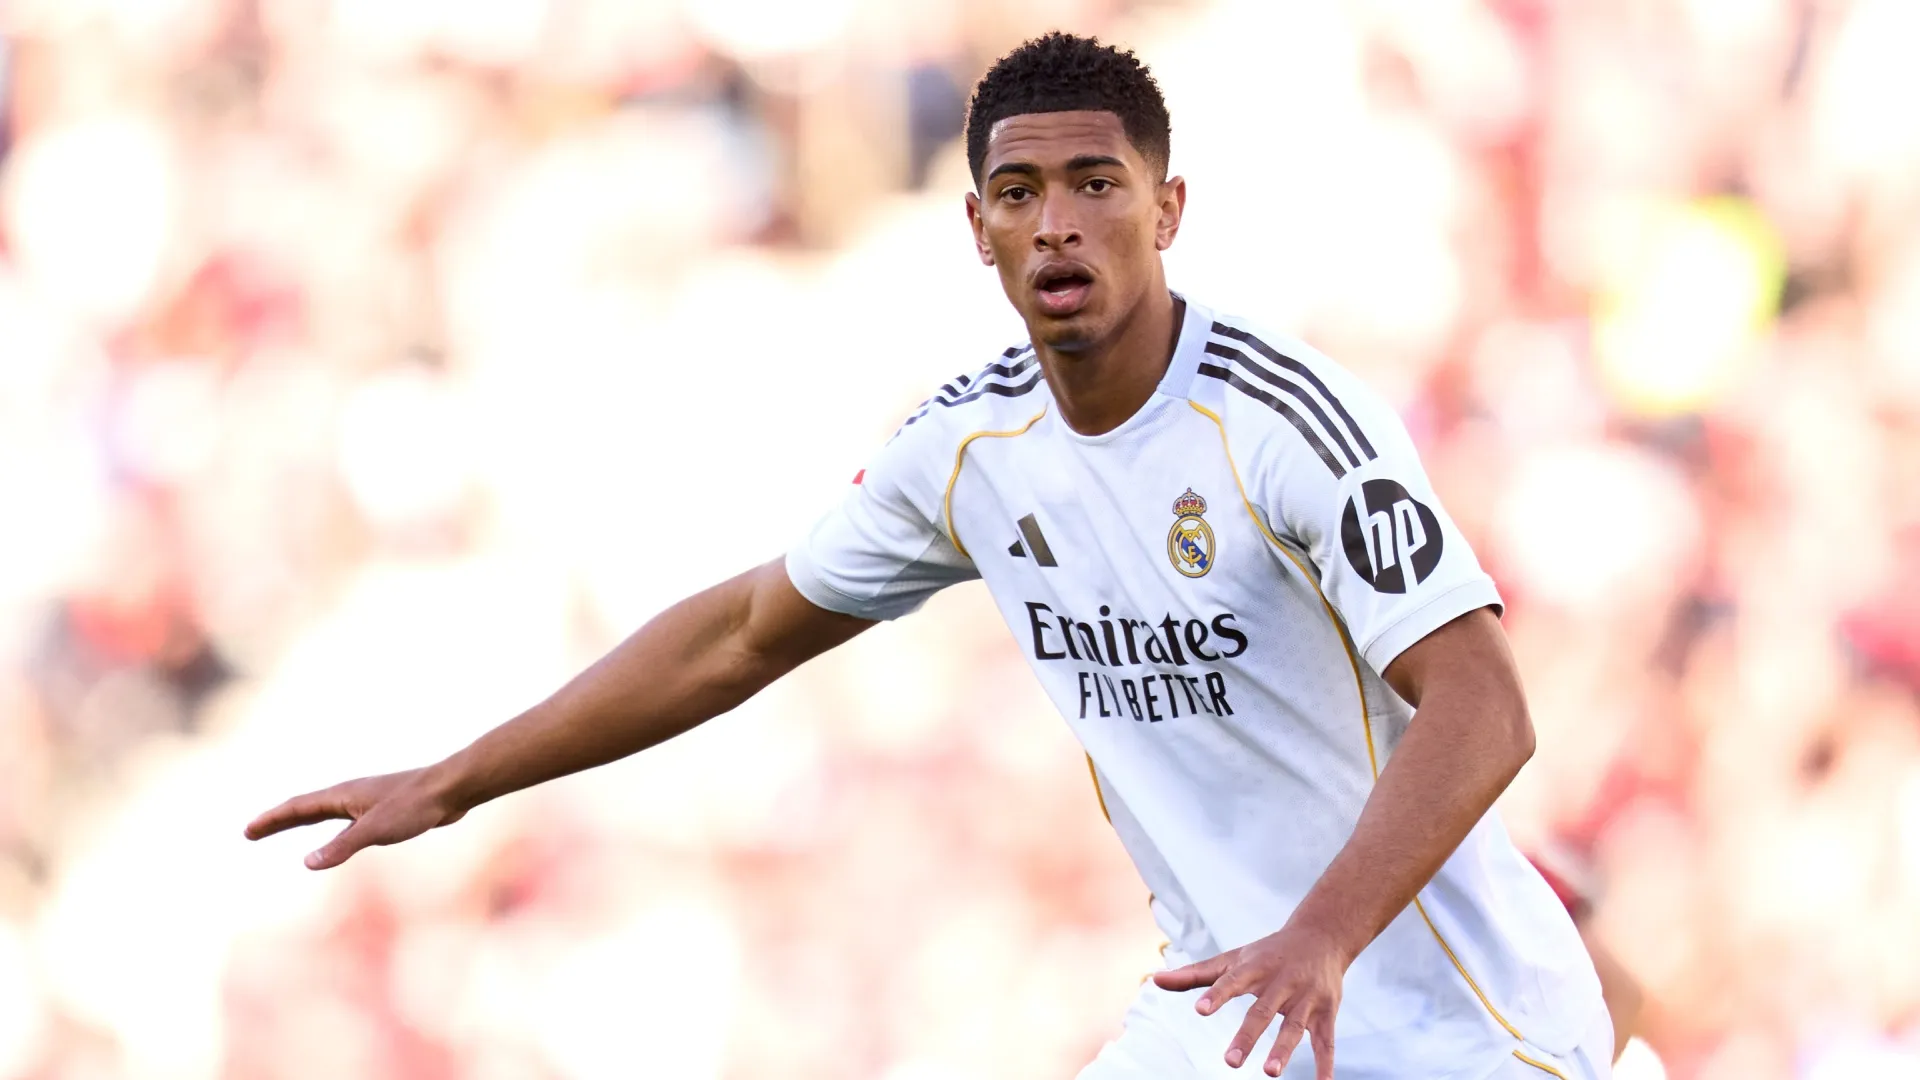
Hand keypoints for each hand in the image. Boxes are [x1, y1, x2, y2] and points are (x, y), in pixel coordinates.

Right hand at [244, 768, 467, 869]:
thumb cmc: (416, 806)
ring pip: (326, 813)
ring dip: (301, 821)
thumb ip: (342, 846)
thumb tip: (307, 862)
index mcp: (343, 795)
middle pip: (305, 808)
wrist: (452, 789)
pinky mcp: (384, 811)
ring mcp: (367, 802)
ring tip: (283, 828)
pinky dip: (330, 829)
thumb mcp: (376, 830)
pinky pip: (346, 821)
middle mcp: (351, 796)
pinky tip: (337, 840)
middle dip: (278, 820)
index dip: (272, 819)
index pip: (298, 807)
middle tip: (251, 832)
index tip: (248, 829)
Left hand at [1152, 921, 1349, 1077]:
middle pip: (1262, 1011)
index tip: (1201, 1009)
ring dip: (1283, 1050)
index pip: (1232, 981)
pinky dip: (1326, 1064)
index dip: (1217, 995)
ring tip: (1269, 1072)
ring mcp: (1305, 998)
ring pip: (1294, 1027)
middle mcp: (1281, 982)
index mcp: (1254, 968)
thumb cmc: (1267, 953)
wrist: (1321, 936)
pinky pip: (1326, 1041)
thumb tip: (1155, 980)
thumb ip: (1194, 974)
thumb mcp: (1232, 959)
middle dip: (1247, 1036)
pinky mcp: (1326, 1011)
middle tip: (1230, 1062)